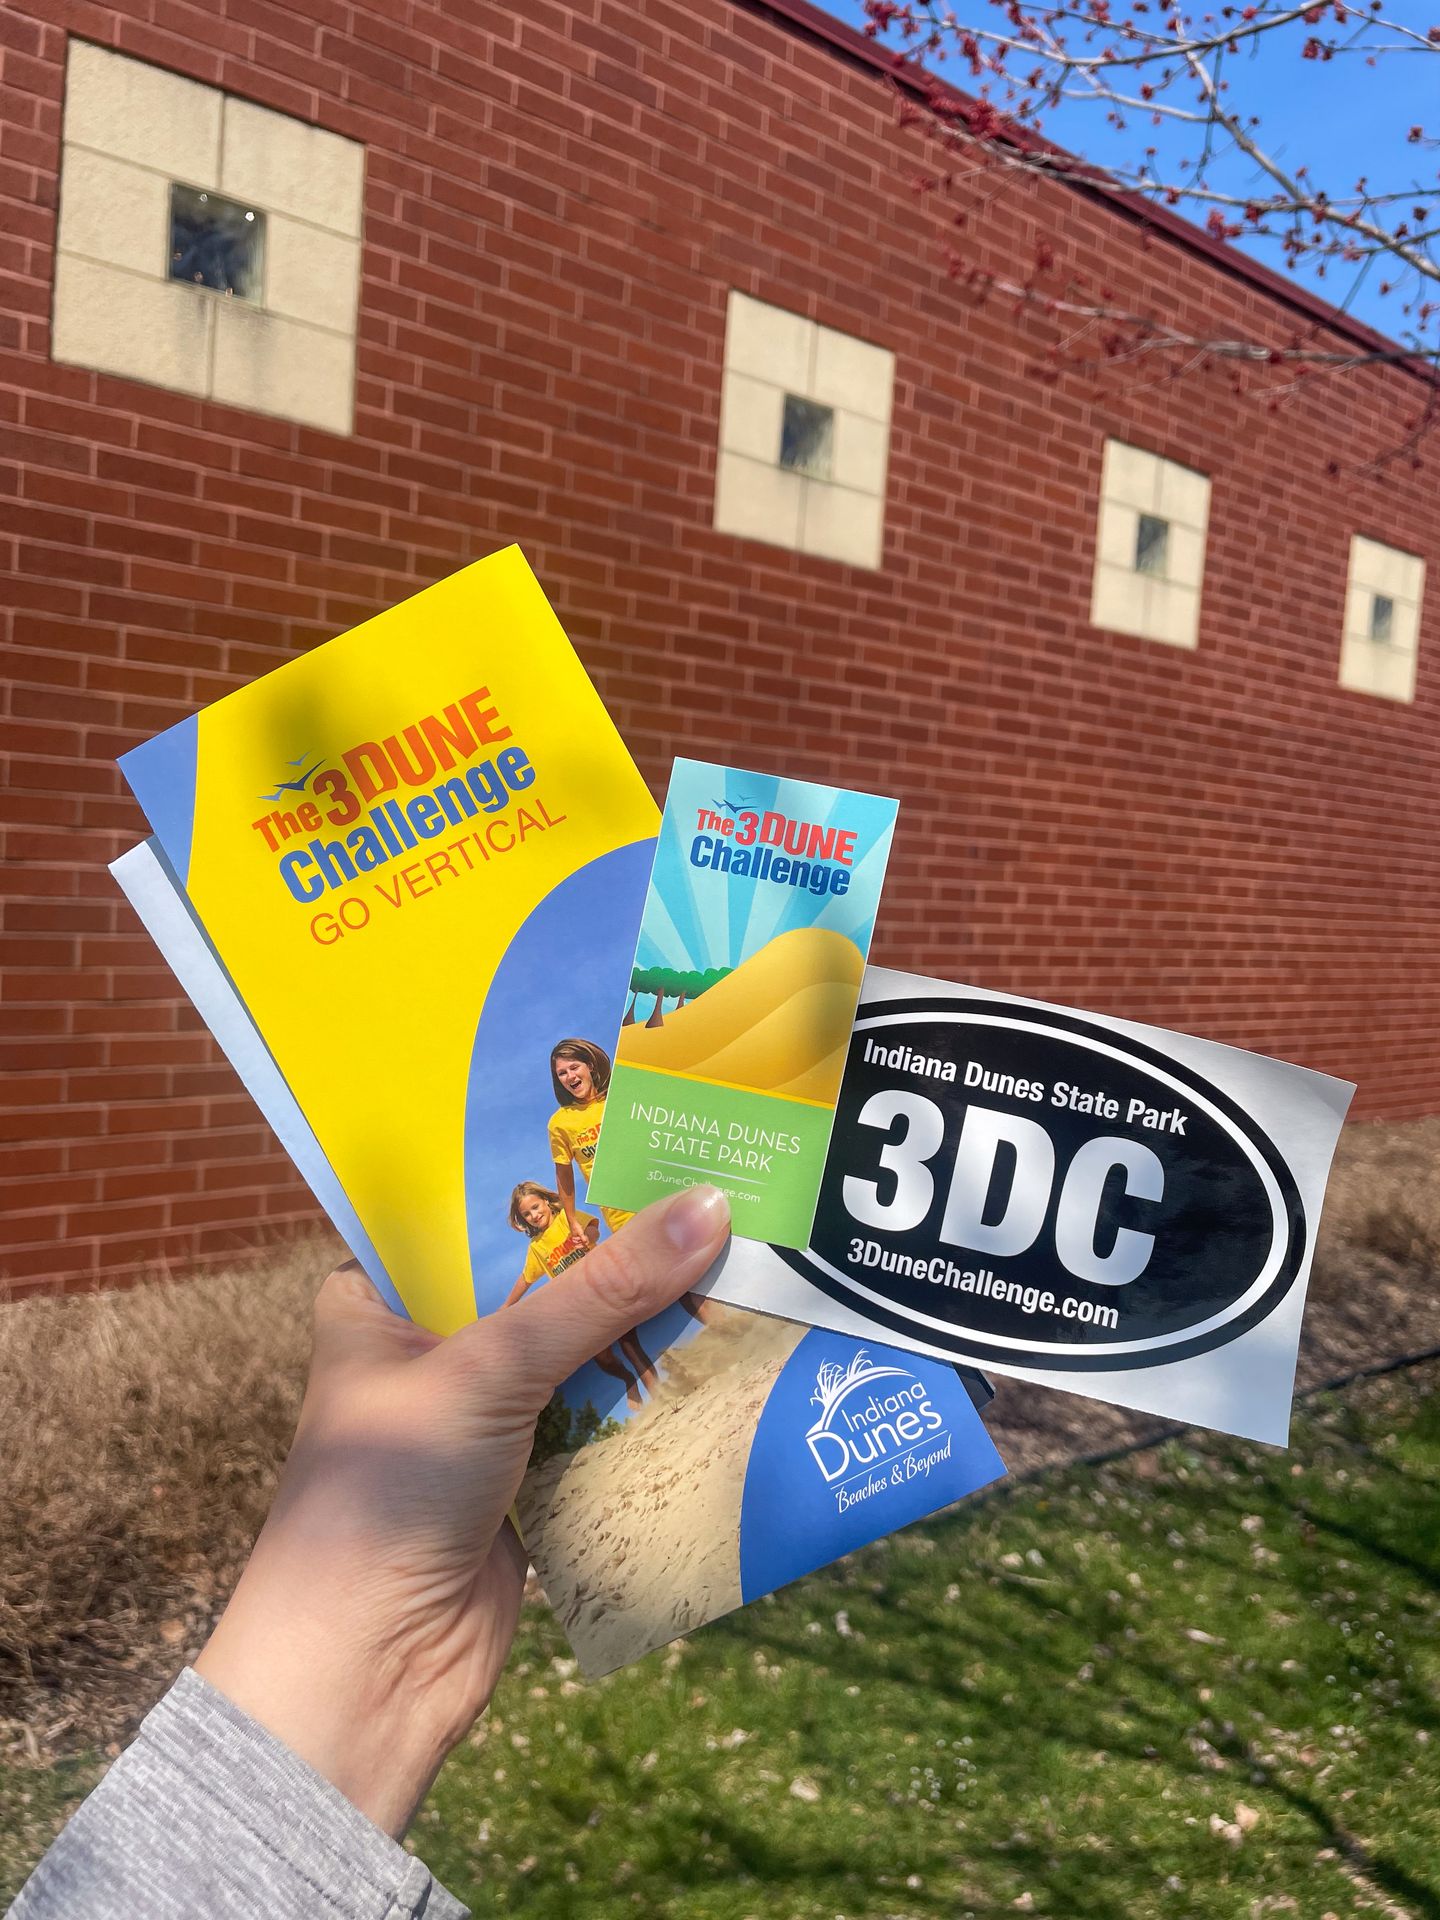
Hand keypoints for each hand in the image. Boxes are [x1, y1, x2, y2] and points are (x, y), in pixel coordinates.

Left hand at [195, 1184, 729, 1837]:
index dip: (555, 1174)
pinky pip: (603, 1417)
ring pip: (581, 1349)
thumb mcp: (490, 1369)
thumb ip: (601, 1292)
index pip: (473, 1212)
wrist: (366, 1672)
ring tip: (741, 1253)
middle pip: (542, 1279)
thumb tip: (707, 1207)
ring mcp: (481, 1415)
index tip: (643, 1130)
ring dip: (648, 1323)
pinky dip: (653, 1395)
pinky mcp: (529, 1477)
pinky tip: (725, 1349)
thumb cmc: (386, 1494)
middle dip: (621, 1251)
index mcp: (378, 1298)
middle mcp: (427, 1347)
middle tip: (715, 1187)